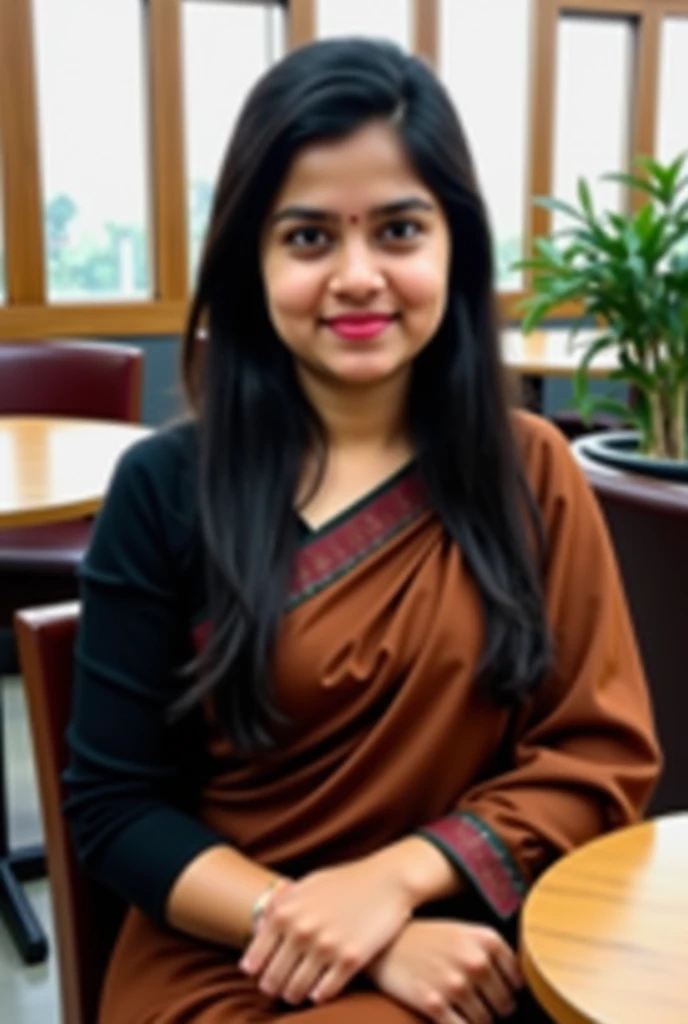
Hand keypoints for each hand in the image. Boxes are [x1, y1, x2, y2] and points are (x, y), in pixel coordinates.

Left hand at [239, 856, 413, 1005]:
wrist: (389, 879)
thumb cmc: (345, 881)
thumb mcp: (306, 885)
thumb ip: (280, 906)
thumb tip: (256, 928)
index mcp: (285, 912)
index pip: (254, 959)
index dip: (255, 971)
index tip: (259, 975)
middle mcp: (301, 931)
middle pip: (273, 980)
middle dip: (273, 987)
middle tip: (276, 989)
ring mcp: (326, 946)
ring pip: (296, 991)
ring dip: (294, 994)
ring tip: (296, 993)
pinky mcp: (351, 960)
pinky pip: (324, 993)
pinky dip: (320, 994)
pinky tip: (320, 991)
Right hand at [368, 919, 523, 1023]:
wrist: (385, 944)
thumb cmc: (427, 939)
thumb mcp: (463, 933)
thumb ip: (492, 953)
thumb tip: (521, 987)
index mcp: (486, 939)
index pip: (518, 981)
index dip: (507, 990)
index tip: (493, 990)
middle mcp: (475, 960)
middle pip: (505, 1005)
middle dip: (493, 1009)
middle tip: (474, 1002)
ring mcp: (454, 983)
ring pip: (485, 1022)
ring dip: (476, 1020)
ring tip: (457, 1006)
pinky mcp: (435, 1004)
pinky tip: (448, 1016)